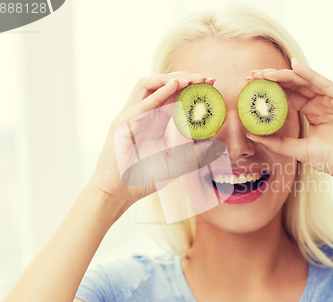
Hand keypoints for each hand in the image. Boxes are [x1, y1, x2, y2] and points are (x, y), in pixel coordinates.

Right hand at [88, 73, 214, 209]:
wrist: (118, 194)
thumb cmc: (143, 179)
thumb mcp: (176, 164)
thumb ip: (192, 153)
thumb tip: (214, 144)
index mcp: (154, 120)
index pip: (173, 94)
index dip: (192, 86)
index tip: (212, 85)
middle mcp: (141, 114)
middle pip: (162, 85)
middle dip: (186, 77)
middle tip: (207, 79)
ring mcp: (130, 116)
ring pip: (148, 84)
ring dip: (171, 78)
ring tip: (191, 79)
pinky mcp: (121, 124)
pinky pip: (141, 104)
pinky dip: (159, 93)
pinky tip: (175, 86)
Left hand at [247, 58, 332, 194]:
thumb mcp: (299, 150)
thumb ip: (277, 142)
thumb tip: (252, 135)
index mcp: (313, 113)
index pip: (288, 97)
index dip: (270, 91)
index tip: (250, 87)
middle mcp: (322, 103)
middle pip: (294, 86)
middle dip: (273, 80)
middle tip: (252, 76)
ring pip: (306, 82)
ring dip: (285, 75)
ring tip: (266, 72)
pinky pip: (324, 83)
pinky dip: (310, 74)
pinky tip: (295, 66)